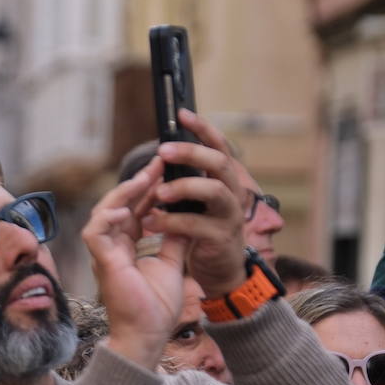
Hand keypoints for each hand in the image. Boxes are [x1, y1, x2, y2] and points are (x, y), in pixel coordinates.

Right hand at [82, 159, 188, 369]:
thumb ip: (174, 239)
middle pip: (120, 204)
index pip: (135, 209)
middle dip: (138, 182)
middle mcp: (113, 246)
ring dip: (123, 193)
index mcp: (127, 246)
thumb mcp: (172, 263)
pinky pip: (95, 232)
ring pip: (104, 211)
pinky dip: (107, 217)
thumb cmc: (156, 306)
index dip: (148, 189)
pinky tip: (125, 208)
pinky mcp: (101, 261)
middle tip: (158, 163)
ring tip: (143, 179)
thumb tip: (187, 215)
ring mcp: (104, 253)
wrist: (148, 332)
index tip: (165, 170)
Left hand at [142, 114, 248, 299]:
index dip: (203, 129)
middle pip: (219, 163)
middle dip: (191, 153)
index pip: (219, 147)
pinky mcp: (219, 239)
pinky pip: (196, 225)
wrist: (221, 271)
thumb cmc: (204, 231)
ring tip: (159, 192)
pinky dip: (171, 222)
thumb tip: (164, 154)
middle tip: (163, 151)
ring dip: (183, 187)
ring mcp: (229, 216)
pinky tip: (152, 221)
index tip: (182, 113)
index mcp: (224, 181)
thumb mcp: (197, 202)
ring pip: (212, 191)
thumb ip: (188, 180)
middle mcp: (232, 193)